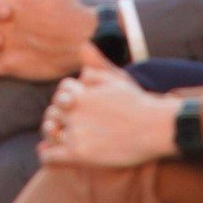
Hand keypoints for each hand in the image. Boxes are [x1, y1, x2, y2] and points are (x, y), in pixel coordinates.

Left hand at [38, 51, 182, 167]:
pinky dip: (48, 156)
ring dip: (53, 134)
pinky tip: (54, 155)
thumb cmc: (138, 104)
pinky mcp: (79, 154)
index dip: (68, 98)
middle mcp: (74, 110)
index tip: (76, 107)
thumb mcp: (117, 79)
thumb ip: (96, 67)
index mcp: (80, 92)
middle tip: (69, 125)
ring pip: (50, 131)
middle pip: (53, 111)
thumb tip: (82, 46)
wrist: (154, 129)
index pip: (61, 91)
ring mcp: (75, 132)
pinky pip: (50, 156)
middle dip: (59, 116)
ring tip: (64, 138)